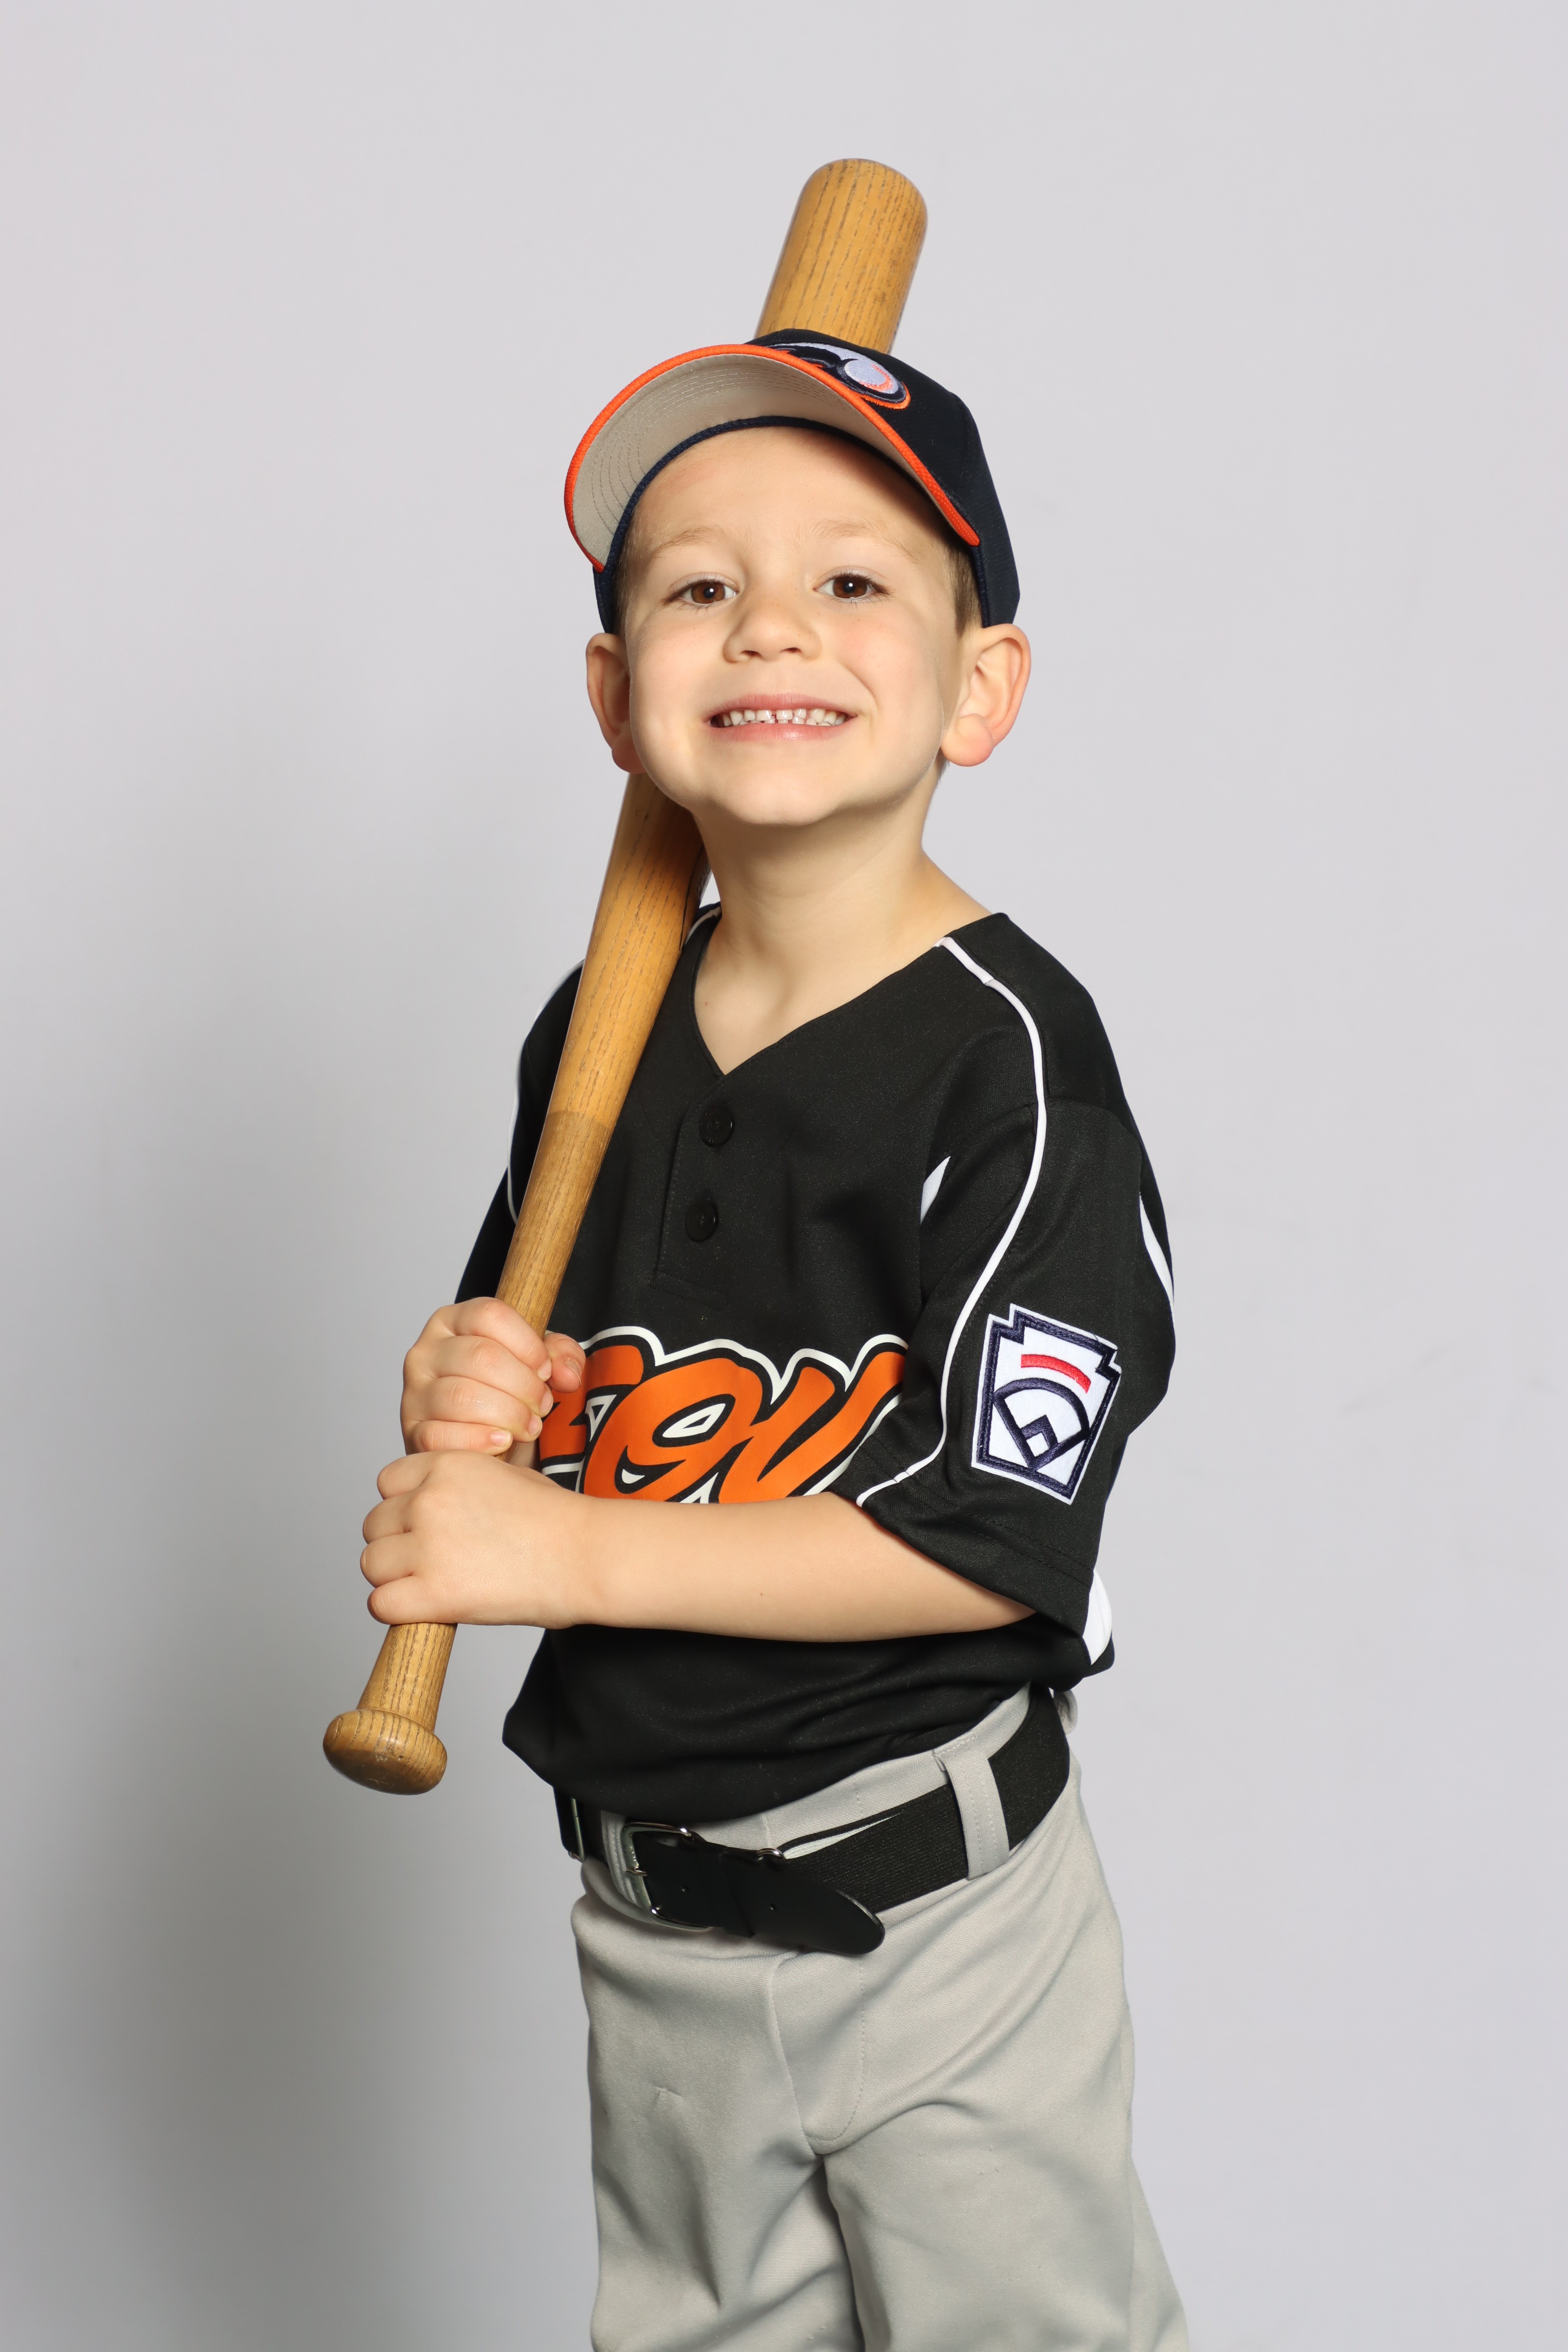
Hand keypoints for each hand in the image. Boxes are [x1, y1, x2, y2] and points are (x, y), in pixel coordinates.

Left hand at [361, 1450, 584, 1626]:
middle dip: (397, 1543)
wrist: (587, 1555)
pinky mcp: (434, 1593)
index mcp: (446, 1465)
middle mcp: (429, 1500)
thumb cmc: (557, 1520)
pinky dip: (398, 1611)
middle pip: (374, 1525)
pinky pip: (380, 1604)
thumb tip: (428, 1504)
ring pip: (371, 1564)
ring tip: (430, 1585)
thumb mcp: (504, 1475)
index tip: (426, 1525)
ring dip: (394, 1577)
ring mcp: (428, 1546)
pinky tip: (427, 1609)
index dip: (404, 1506)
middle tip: (431, 1560)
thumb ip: (458, 1483)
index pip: (387, 1482)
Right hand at [400, 1298, 585, 1456]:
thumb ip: (561, 1356)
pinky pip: (441, 1434)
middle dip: (524, 1385)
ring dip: (508, 1415)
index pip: (490, 1314)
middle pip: (481, 1356)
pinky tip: (502, 1442)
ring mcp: (414, 1392)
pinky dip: (479, 1441)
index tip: (545, 1370)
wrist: (481, 1443)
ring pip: (462, 1396)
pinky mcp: (413, 1431)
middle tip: (542, 1405)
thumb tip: (567, 1374)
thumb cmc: (506, 1394)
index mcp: (453, 1321)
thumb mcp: (537, 1364)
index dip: (527, 1344)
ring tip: (528, 1426)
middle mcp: (426, 1351)